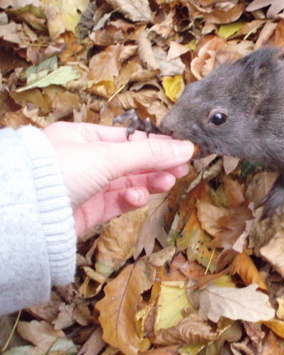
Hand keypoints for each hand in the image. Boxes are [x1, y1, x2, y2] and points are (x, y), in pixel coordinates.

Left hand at [43, 122, 194, 235]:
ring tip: (166, 183)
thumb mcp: (107, 157)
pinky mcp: (88, 210)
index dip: (156, 144)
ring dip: (148, 183)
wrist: (27, 217)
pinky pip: (117, 202)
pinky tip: (137, 198)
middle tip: (181, 169)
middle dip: (156, 165)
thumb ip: (149, 154)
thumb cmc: (58, 173)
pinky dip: (131, 200)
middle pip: (131, 161)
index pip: (129, 138)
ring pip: (127, 183)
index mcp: (82, 137)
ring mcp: (87, 186)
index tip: (182, 149)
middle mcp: (84, 160)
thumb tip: (186, 147)